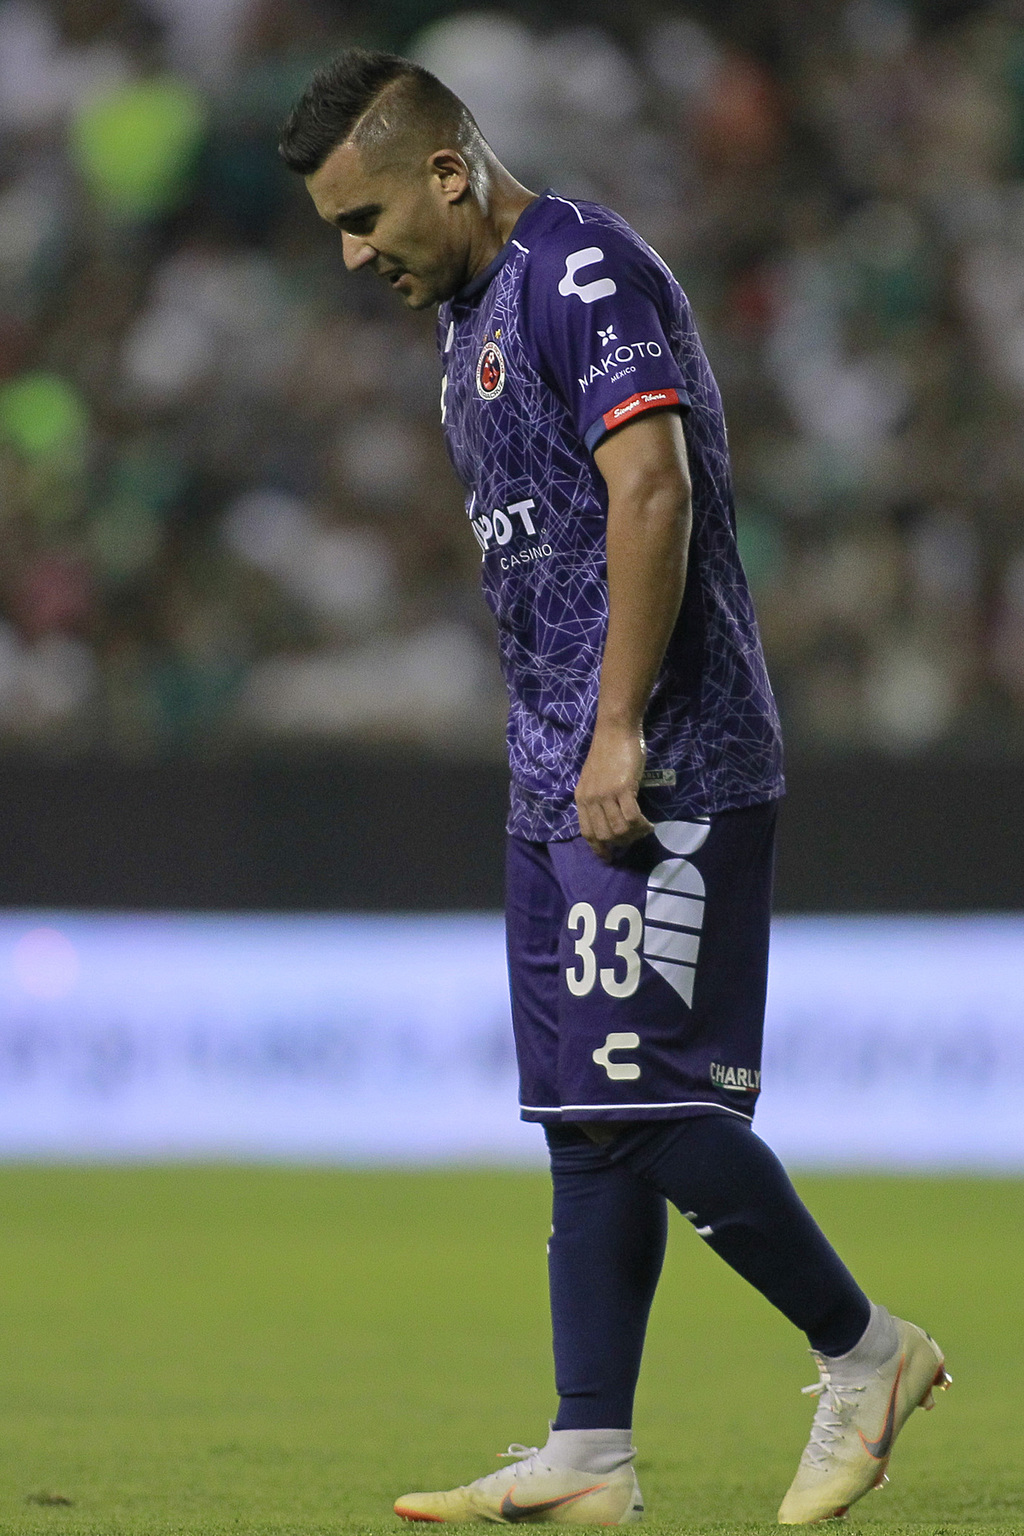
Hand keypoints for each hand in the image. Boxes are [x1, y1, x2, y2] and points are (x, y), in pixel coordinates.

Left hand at [575, 724, 654, 859]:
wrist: (615, 731)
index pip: (587, 832)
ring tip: (645, 829)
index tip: (609, 858)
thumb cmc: (608, 752)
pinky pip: (632, 817)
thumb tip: (611, 820)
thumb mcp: (594, 779)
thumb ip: (598, 799)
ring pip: (620, 829)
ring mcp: (606, 794)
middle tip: (636, 836)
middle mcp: (591, 799)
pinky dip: (642, 825)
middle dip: (622, 842)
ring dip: (635, 834)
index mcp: (581, 798)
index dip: (599, 848)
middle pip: (605, 834)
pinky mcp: (623, 788)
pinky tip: (649, 824)